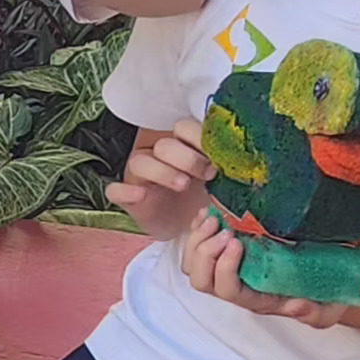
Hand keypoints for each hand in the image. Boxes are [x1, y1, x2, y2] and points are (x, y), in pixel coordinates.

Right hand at [106, 119, 216, 238]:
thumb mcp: (220, 182)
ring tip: (183, 185)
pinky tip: (140, 194)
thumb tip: (243, 156)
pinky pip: (115, 190)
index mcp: (181, 146)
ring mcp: (140, 176)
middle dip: (187, 158)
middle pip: (164, 144)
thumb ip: (225, 165)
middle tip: (207, 175)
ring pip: (140, 162)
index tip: (219, 159)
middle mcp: (157, 156)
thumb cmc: (206, 200)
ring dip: (163, 172)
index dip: (200, 138)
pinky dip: (125, 191)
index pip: (183, 127)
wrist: (190, 231)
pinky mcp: (128, 198)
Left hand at [181, 214, 354, 328]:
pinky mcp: (225, 251)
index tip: (238, 242)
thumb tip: (296, 306)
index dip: (225, 267)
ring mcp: (228, 268)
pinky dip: (198, 227)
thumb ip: (315, 314)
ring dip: (198, 238)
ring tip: (215, 217)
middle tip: (225, 229)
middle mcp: (237, 285)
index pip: (227, 290)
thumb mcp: (328, 308)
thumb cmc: (325, 294)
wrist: (330, 278)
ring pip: (193, 263)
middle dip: (206, 252)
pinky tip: (211, 212)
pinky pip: (197, 244)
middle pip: (201, 279)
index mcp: (256, 299)